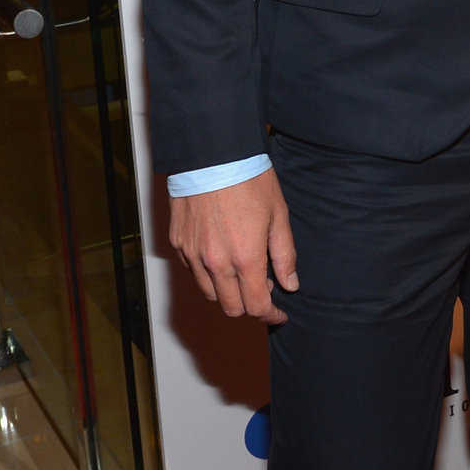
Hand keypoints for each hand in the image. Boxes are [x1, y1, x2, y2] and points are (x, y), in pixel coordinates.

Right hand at [168, 168, 297, 324]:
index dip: (271, 315)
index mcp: (246, 258)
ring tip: (242, 270)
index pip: (257, 306)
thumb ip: (284, 255)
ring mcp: (194, 254)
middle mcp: (216, 262)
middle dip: (249, 306)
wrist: (212, 154)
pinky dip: (208, 273)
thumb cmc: (248, 179)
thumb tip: (290, 284)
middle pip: (231, 307)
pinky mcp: (179, 243)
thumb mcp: (279, 216)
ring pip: (210, 293)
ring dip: (228, 291)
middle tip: (262, 287)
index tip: (278, 313)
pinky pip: (194, 272)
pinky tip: (221, 255)